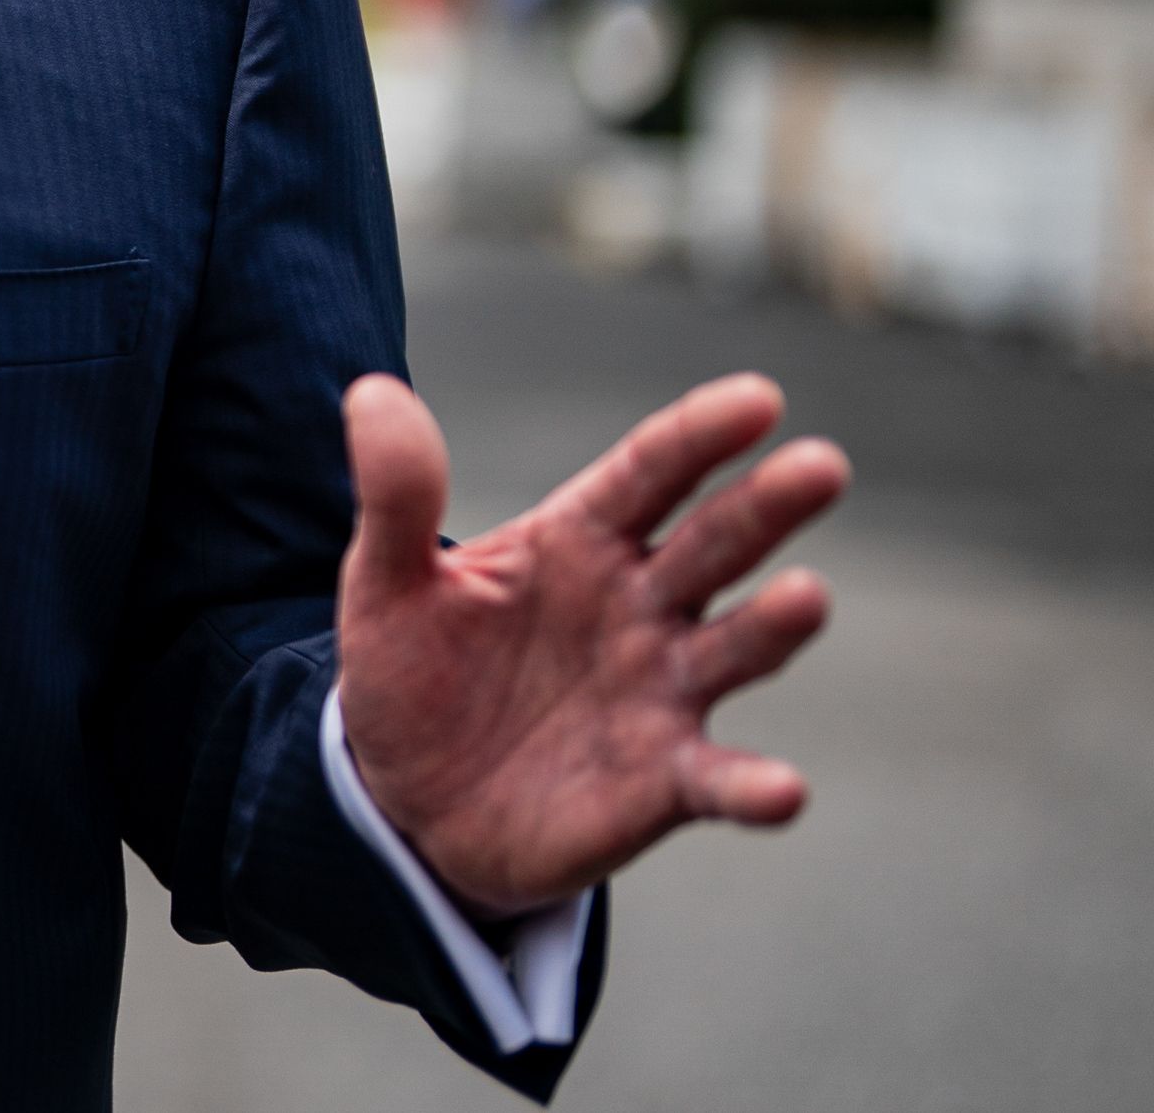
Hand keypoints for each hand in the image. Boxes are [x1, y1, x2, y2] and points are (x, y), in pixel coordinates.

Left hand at [336, 370, 848, 917]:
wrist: (410, 799)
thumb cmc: (414, 670)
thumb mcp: (386, 581)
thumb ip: (395, 494)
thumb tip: (371, 393)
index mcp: (580, 540)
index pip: (649, 473)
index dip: (700, 435)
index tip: (759, 397)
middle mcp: (641, 605)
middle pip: (715, 544)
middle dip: (766, 505)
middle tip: (821, 465)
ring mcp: (662, 691)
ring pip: (736, 647)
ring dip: (775, 624)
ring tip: (808, 596)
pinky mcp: (664, 781)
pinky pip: (719, 781)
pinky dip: (755, 787)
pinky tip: (783, 789)